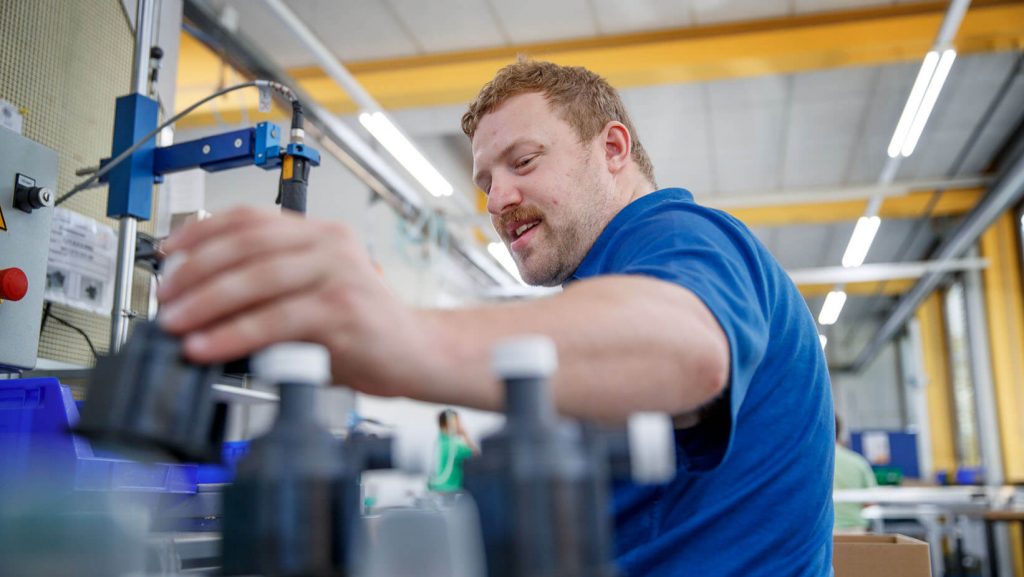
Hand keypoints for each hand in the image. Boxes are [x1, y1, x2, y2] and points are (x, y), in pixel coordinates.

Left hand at [157, 207, 440, 395]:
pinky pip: (275, 319)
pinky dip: (234, 333)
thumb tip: (199, 305)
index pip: (250, 218)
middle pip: (246, 244)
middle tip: (165, 298)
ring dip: (207, 302)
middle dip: (195, 271)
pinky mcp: (342, 310)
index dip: (200, 232)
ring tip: (176, 323)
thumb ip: (270, 290)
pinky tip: (209, 346)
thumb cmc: (364, 330)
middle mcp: (330, 245)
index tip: (167, 253)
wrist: (417, 354)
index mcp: (321, 234)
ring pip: (257, 278)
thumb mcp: (314, 295)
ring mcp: (339, 274)